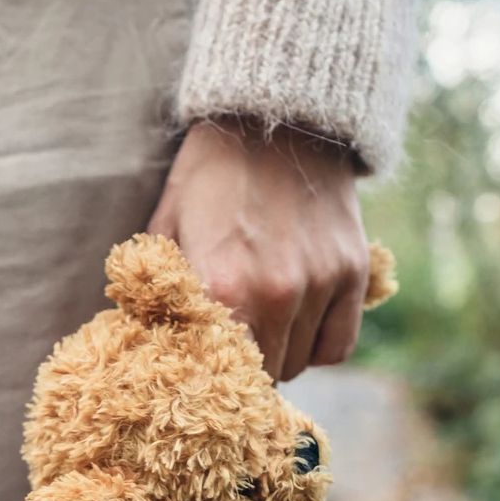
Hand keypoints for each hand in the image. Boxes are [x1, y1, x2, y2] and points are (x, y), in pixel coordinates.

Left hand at [146, 117, 370, 381]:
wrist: (275, 119)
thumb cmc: (208, 176)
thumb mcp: (165, 229)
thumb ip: (159, 293)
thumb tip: (145, 345)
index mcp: (221, 287)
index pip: (219, 375)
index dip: (210, 381)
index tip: (203, 376)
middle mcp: (276, 293)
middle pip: (264, 376)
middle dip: (245, 372)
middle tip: (230, 351)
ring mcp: (321, 284)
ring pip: (302, 363)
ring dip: (282, 356)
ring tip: (264, 328)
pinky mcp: (353, 272)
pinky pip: (339, 345)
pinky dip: (320, 345)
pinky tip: (300, 325)